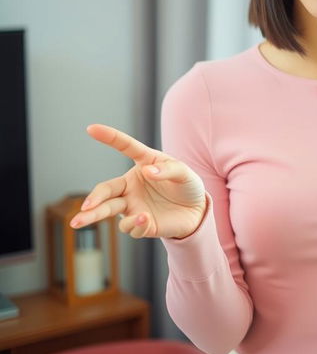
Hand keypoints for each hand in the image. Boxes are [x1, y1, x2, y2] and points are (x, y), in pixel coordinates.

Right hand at [69, 124, 206, 239]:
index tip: (91, 128)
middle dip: (92, 199)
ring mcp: (133, 205)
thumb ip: (168, 170)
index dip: (109, 137)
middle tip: (84, 207)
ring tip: (82, 220)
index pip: (125, 147)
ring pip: (108, 211)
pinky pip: (130, 226)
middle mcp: (132, 185)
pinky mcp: (140, 223)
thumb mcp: (184, 173)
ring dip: (98, 216)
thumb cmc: (187, 186)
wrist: (196, 211)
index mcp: (143, 164)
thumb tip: (147, 171)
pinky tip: (145, 219)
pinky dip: (135, 224)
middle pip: (105, 190)